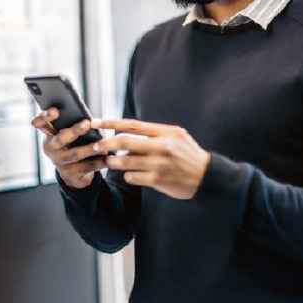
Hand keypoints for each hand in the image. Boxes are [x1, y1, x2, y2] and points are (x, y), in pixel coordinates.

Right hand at [31, 107, 104, 188]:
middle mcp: (51, 148)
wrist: (73, 172)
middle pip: (60, 139)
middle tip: (86, 123)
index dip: (45, 117)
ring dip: (89, 149)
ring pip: (75, 154)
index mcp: (49, 134)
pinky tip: (107, 156)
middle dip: (74, 131)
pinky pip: (86, 167)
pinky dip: (98, 161)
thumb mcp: (70, 133)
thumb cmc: (74, 143)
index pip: (41, 123)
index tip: (55, 110)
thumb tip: (91, 121)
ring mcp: (59, 162)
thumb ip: (74, 124)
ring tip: (101, 144)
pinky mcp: (70, 174)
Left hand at [91, 118, 210, 199]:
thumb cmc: (188, 154)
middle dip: (106, 144)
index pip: (132, 124)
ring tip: (111, 162)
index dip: (111, 123)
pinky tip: (131, 175)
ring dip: (114, 162)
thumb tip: (126, 131)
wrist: (206, 175)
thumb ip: (153, 133)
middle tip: (96, 146)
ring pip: (125, 161)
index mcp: (165, 132)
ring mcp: (159, 164)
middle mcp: (162, 146)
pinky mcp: (158, 180)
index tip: (96, 122)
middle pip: (125, 141)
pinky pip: (132, 177)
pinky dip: (128, 175)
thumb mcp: (176, 136)